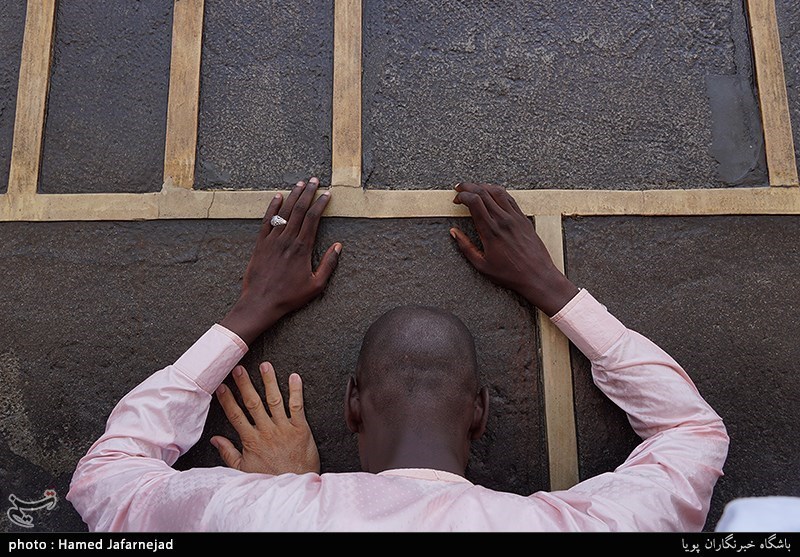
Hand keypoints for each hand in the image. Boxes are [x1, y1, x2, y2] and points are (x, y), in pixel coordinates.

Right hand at [211, 363, 319, 474]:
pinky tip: (294, 377)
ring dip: (269, 381)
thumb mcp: (243, 470)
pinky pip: (297, 407)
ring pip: (274, 400)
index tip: (221, 386)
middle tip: (239, 368)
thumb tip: (215, 440)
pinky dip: (296, 391)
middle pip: (253, 403)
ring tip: (265, 365)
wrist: (294, 487)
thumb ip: (229, 453)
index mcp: (251, 440)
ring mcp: (284, 429)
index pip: (236, 415)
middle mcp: (266, 431)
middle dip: (245, 384)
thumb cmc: (268, 479)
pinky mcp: (301, 429)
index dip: (228, 400)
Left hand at [220, 177, 341, 344]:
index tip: (327, 194)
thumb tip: (338, 246)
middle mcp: (287, 240)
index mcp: (302, 248)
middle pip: (299, 210)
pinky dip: (272, 207)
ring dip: (293, 196)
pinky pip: (267, 221)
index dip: (320, 204)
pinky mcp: (260, 244)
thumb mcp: (316, 285)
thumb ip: (328, 264)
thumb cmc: (290, 297)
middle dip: (308, 193)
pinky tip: (278, 197)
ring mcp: (272, 240)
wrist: (261, 303)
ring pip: (284, 212)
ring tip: (300, 183)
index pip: (313, 219)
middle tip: (314, 180)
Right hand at [450, 183, 578, 315]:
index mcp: (490, 231)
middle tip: (459, 188)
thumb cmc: (510, 274)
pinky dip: (498, 192)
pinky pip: (510, 199)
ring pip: (497, 192)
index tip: (456, 199)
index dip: (462, 196)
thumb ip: (466, 247)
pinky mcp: (523, 219)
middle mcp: (503, 220)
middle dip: (468, 187)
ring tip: (474, 188)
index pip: (474, 202)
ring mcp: (515, 218)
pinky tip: (492, 194)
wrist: (537, 275)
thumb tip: (453, 232)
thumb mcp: (482, 265)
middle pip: (483, 192)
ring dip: (483, 186)